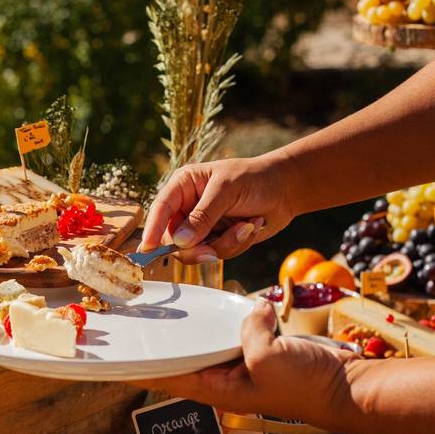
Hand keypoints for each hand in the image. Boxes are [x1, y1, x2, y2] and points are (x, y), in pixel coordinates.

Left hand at [132, 304, 360, 422]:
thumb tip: (252, 311)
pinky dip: (227, 319)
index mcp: (218, 390)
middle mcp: (224, 379)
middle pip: (184, 359)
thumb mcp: (268, 356)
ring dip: (196, 329)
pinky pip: (236, 332)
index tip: (118, 358)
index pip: (169, 378)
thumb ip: (248, 332)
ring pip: (209, 343)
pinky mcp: (260, 350)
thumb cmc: (305, 384)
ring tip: (171, 310)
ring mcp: (242, 365)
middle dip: (164, 343)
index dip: (143, 368)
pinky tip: (221, 302)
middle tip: (140, 321)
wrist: (345, 387)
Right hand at [141, 155, 296, 262]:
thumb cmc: (256, 178)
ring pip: (198, 251)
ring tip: (248, 225)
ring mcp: (202, 226)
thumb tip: (180, 241)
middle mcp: (188, 208)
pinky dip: (237, 245)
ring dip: (226, 244)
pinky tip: (252, 226)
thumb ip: (203, 216)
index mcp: (183, 186)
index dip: (152, 230)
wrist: (287, 189)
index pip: (160, 209)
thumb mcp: (227, 190)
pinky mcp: (218, 240)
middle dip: (198, 246)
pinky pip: (218, 254)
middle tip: (214, 249)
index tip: (147, 249)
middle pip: (175, 240)